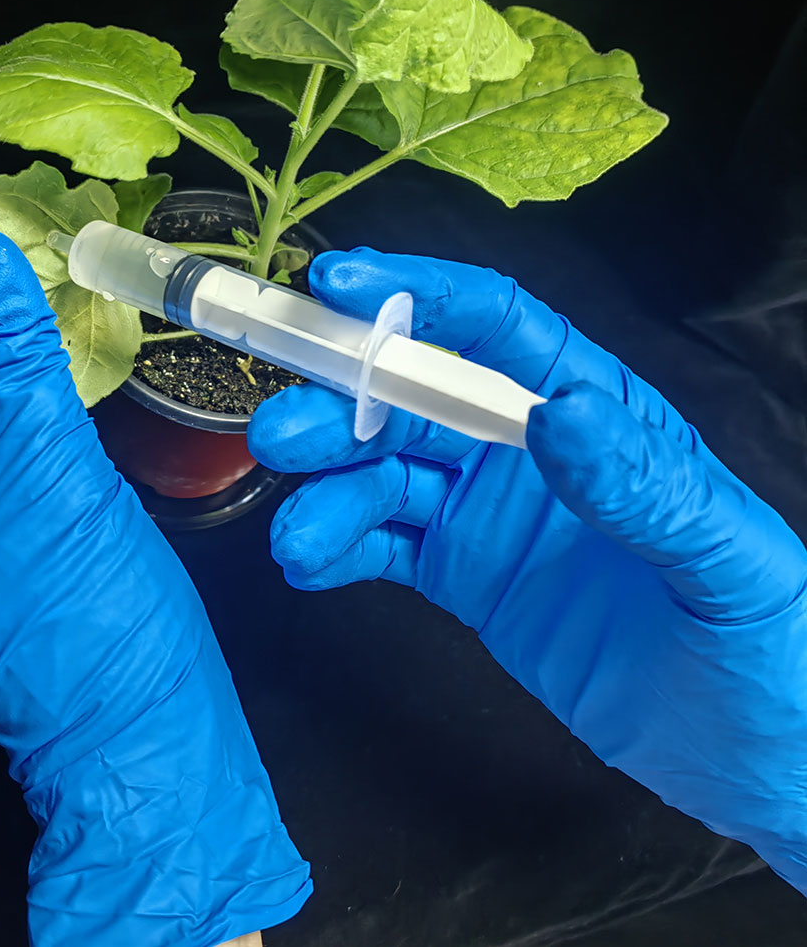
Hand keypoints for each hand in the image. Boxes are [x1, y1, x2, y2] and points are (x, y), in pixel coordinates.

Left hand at [0, 232, 310, 946]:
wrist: (156, 736)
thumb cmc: (93, 635)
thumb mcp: (49, 484)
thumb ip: (16, 368)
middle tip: (32, 247)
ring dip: (16, 352)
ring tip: (56, 284)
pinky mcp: (23, 541)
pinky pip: (19, 450)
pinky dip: (43, 397)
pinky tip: (75, 356)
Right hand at [248, 247, 806, 893]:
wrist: (754, 754)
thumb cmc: (767, 644)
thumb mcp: (722, 559)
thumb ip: (641, 486)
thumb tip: (562, 412)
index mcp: (597, 411)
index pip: (495, 327)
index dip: (416, 297)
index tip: (337, 287)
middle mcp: (529, 447)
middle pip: (417, 397)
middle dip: (342, 405)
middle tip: (282, 433)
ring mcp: (490, 511)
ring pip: (385, 473)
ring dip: (328, 491)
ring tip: (296, 538)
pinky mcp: (465, 576)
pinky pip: (386, 547)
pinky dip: (338, 548)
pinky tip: (310, 564)